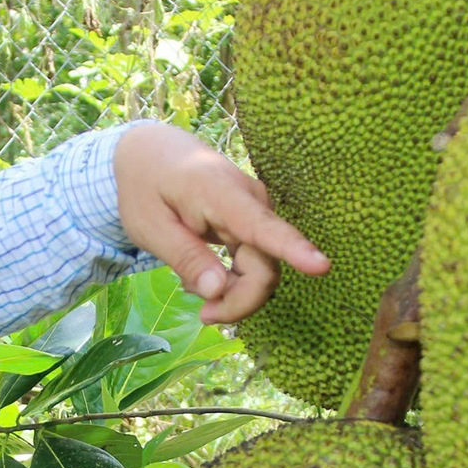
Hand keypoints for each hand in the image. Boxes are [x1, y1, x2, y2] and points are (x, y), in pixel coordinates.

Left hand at [112, 122, 327, 323]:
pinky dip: (232, 279)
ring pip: (262, 270)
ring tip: (191, 284)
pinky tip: (204, 274)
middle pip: (264, 268)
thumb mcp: (150, 226)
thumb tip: (218, 292)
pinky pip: (256, 263)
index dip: (294, 250)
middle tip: (202, 315)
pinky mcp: (256, 222)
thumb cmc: (145, 186)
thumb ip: (185, 258)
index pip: (262, 227)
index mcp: (221, 194)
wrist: (152, 152)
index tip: (322, 267)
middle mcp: (251, 201)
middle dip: (238, 301)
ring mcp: (257, 211)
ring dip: (233, 291)